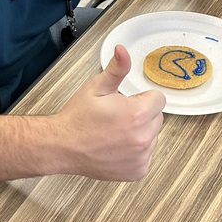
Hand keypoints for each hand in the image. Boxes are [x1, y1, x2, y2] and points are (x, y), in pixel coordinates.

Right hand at [53, 45, 165, 179]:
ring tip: (115, 133)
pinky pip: (146, 155)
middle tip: (117, 117)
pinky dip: (136, 152)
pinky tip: (117, 147)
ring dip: (140, 133)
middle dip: (142, 115)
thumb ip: (116, 68)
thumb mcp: (97, 87)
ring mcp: (142, 156)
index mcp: (137, 114)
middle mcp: (143, 137)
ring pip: (152, 137)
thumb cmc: (78, 118)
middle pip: (157, 118)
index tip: (126, 103)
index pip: (158, 99)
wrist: (63, 146)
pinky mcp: (138, 171)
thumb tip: (123, 50)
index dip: (141, 98)